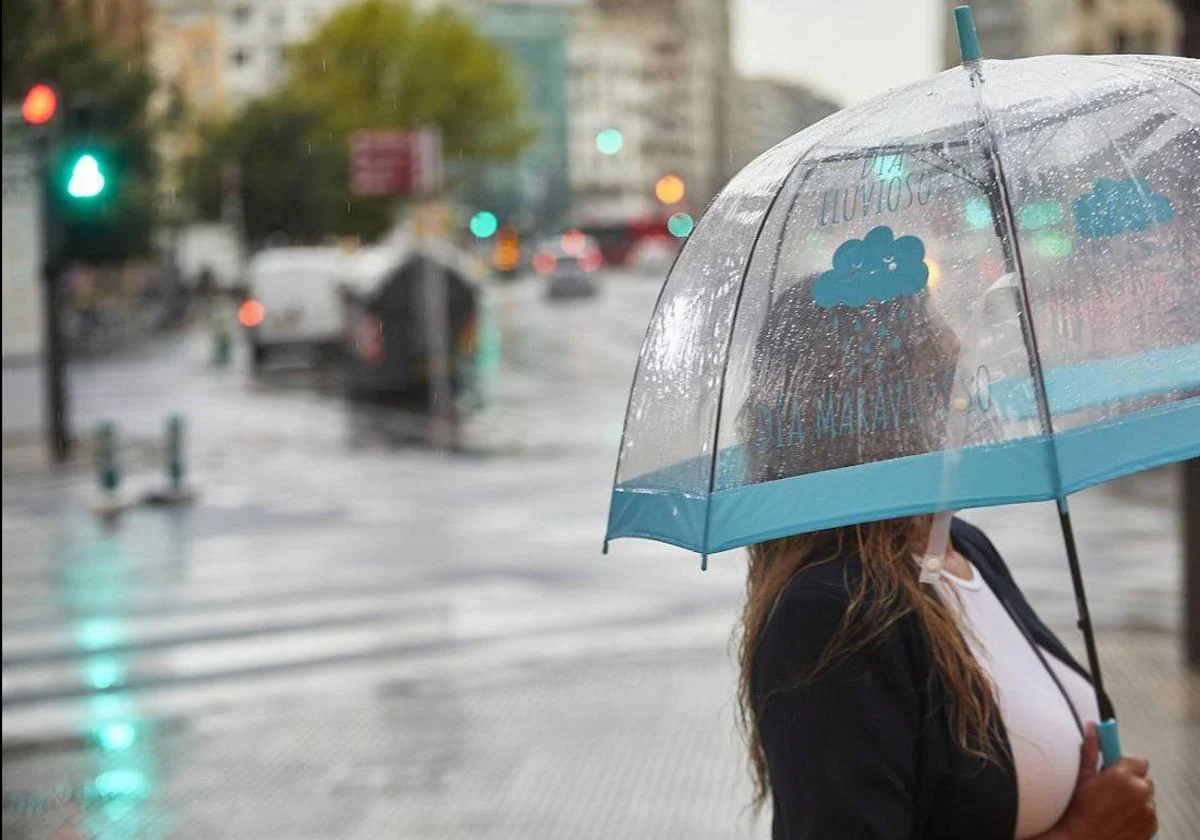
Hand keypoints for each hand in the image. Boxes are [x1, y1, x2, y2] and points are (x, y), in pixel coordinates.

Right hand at [1041, 722, 1156, 839]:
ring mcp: (1148, 810)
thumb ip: (1091, 750)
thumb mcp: (1082, 777)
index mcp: (1123, 776)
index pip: (1139, 761)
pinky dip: (1139, 814)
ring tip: (1115, 807)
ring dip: (1136, 799)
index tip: (1115, 771)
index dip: (1126, 765)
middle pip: (1144, 779)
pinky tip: (1120, 818)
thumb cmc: (1078, 810)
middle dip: (1132, 782)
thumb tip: (1092, 728)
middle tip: (1112, 791)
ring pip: (1147, 797)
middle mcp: (1140, 791)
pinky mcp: (1151, 825)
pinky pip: (1149, 813)